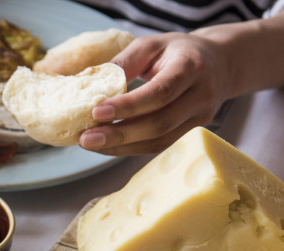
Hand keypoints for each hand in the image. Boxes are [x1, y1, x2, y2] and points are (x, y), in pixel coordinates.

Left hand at [79, 32, 228, 154]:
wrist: (220, 64)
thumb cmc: (178, 52)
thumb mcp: (151, 45)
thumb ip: (124, 62)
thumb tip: (88, 82)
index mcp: (191, 67)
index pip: (160, 92)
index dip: (128, 106)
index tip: (97, 111)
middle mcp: (201, 95)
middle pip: (159, 123)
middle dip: (119, 134)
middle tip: (85, 138)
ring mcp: (200, 118)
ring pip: (159, 140)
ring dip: (121, 147)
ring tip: (90, 144)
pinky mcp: (191, 133)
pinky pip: (159, 146)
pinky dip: (130, 149)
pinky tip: (107, 146)